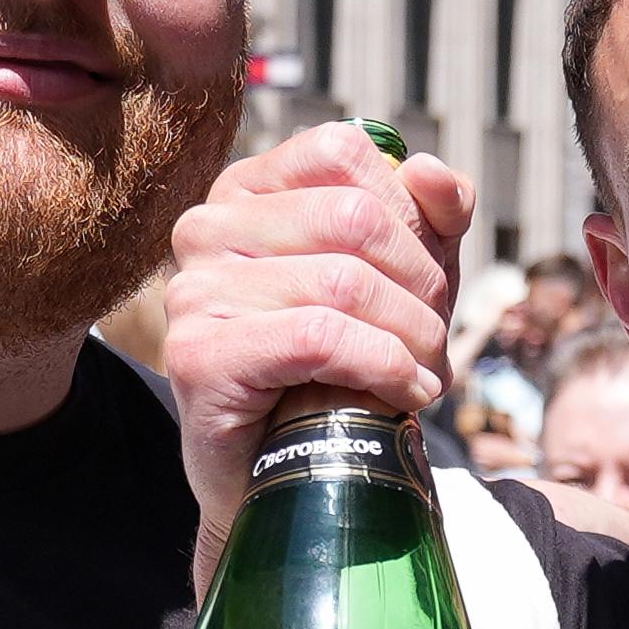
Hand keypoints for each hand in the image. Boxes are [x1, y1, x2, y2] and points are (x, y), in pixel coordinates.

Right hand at [158, 121, 477, 554]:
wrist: (286, 475)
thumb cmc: (342, 367)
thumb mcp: (402, 278)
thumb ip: (429, 215)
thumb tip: (428, 170)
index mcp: (248, 190)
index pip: (343, 154)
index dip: (409, 214)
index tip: (427, 278)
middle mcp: (208, 228)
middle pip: (354, 218)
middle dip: (421, 284)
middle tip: (434, 340)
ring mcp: (194, 291)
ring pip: (343, 282)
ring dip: (411, 336)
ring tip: (424, 373)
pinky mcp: (199, 356)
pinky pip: (318, 338)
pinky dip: (383, 367)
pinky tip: (405, 395)